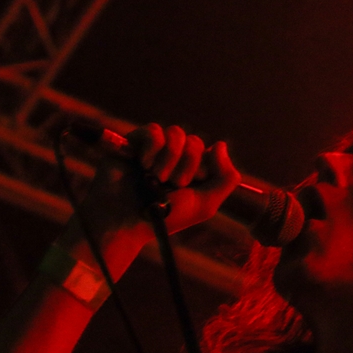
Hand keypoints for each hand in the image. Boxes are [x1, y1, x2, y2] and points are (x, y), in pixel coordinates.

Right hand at [77, 124, 241, 246]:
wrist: (126, 221)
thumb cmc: (164, 217)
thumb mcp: (205, 205)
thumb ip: (226, 178)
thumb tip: (221, 144)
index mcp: (192, 171)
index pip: (210, 152)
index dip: (203, 167)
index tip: (192, 184)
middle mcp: (174, 158)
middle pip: (195, 142)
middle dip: (186, 165)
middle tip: (172, 184)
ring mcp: (154, 149)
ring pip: (176, 133)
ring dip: (170, 158)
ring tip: (155, 178)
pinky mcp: (134, 142)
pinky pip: (154, 131)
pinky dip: (153, 149)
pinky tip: (143, 165)